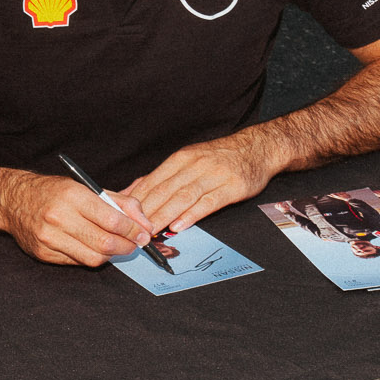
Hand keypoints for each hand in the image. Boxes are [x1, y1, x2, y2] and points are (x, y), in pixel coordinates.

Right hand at [2, 174, 154, 266]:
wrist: (14, 200)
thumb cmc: (54, 192)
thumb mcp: (87, 187)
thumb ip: (120, 203)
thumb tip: (145, 224)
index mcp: (72, 196)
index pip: (112, 220)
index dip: (133, 231)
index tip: (144, 234)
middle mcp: (58, 217)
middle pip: (105, 243)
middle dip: (127, 246)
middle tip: (135, 244)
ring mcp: (49, 238)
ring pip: (93, 258)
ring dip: (111, 255)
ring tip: (116, 247)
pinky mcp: (43, 254)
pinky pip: (77, 262)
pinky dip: (91, 256)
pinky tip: (92, 247)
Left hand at [122, 131, 278, 237]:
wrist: (257, 148)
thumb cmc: (219, 158)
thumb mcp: (188, 159)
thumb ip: (161, 176)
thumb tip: (131, 190)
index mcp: (181, 158)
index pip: (153, 180)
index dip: (136, 199)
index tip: (122, 215)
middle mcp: (195, 164)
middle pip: (165, 190)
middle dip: (146, 211)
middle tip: (131, 229)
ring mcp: (214, 175)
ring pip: (183, 197)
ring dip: (164, 215)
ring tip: (150, 230)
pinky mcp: (231, 187)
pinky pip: (208, 202)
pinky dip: (192, 214)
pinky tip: (179, 226)